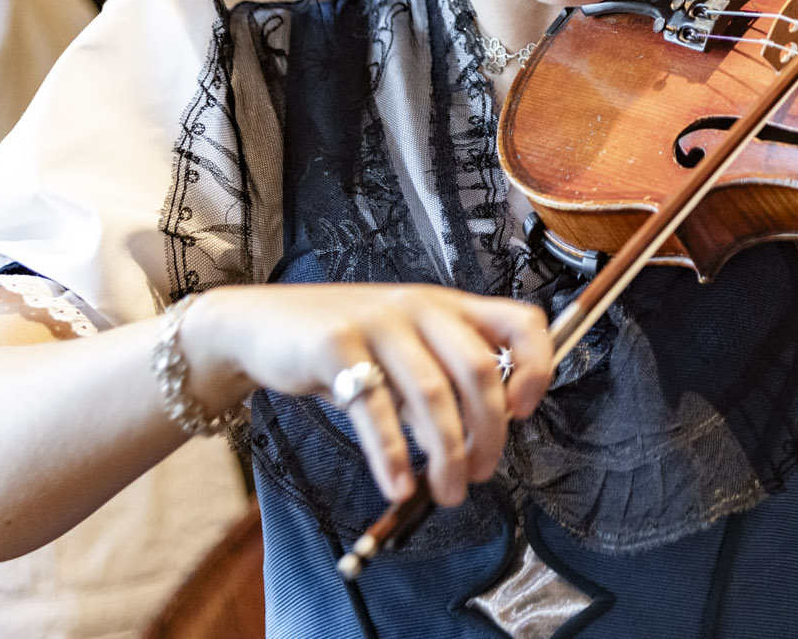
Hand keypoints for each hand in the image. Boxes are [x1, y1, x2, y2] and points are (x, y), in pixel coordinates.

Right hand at [182, 283, 551, 506]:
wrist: (260, 324)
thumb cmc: (342, 343)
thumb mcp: (403, 348)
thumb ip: (442, 380)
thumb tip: (481, 439)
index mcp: (446, 305)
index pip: (518, 320)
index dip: (536, 365)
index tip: (524, 412)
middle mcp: (418, 307)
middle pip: (478, 370)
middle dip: (488, 433)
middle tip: (479, 474)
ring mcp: (377, 322)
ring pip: (431, 394)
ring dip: (446, 454)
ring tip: (446, 491)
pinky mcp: (335, 345)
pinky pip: (375, 408)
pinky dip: (392, 454)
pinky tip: (398, 484)